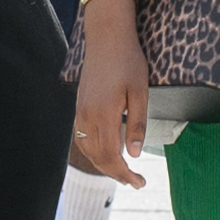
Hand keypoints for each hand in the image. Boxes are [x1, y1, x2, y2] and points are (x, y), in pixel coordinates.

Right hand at [70, 0, 155, 185]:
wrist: (106, 37)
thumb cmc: (128, 61)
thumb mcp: (140, 91)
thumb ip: (137, 124)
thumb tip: (134, 154)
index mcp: (103, 114)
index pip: (110, 155)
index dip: (124, 173)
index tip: (139, 182)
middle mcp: (87, 116)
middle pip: (97, 157)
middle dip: (116, 174)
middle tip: (136, 182)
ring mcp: (80, 111)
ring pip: (87, 150)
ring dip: (103, 165)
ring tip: (122, 172)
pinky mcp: (79, 106)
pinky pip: (81, 138)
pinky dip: (93, 152)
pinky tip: (106, 153)